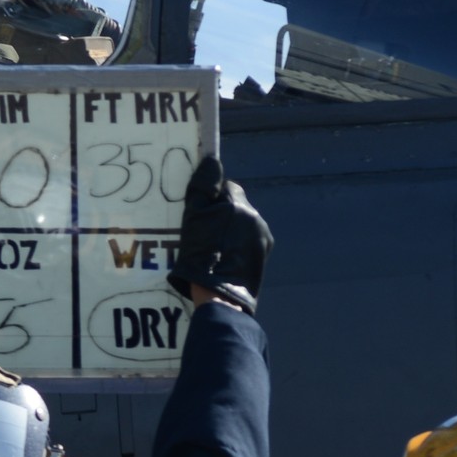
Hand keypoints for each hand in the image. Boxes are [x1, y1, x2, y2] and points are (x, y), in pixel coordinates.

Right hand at [168, 155, 272, 314]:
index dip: (212, 197)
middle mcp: (256, 218)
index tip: (200, 212)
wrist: (219, 295)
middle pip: (237, 205)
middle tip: (204, 231)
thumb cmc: (202, 254)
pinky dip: (238, 245)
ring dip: (231, 230)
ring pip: (244, 224)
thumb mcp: (192, 217)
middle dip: (222, 214)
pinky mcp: (263, 255)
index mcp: (239, 205)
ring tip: (213, 248)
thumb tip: (212, 161)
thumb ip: (202, 186)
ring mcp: (262, 238)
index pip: (227, 186)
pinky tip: (223, 258)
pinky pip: (249, 241)